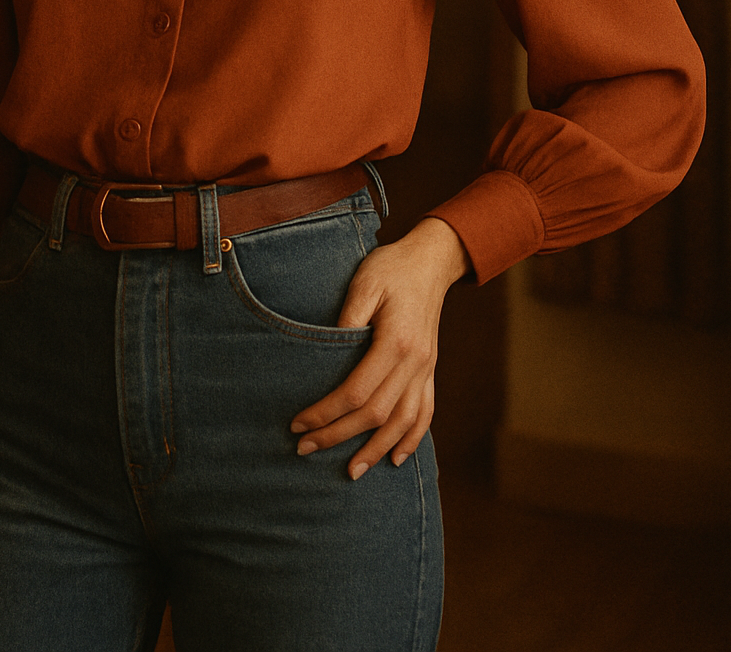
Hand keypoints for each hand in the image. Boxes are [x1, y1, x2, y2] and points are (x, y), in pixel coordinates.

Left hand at [289, 217, 470, 479]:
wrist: (431, 260)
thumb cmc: (391, 267)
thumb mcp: (363, 283)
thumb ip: (347, 319)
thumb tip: (326, 351)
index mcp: (395, 342)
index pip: (356, 392)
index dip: (326, 413)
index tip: (298, 423)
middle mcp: (414, 362)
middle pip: (376, 414)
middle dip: (339, 436)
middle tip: (305, 450)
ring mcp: (426, 368)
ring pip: (403, 422)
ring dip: (376, 449)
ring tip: (351, 471)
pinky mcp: (430, 369)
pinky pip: (426, 411)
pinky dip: (413, 438)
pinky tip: (397, 457)